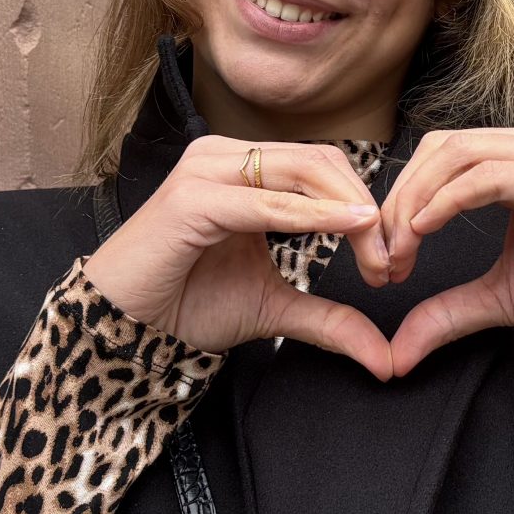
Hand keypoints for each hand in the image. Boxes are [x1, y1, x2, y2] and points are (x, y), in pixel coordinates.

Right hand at [82, 135, 395, 379]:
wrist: (124, 327)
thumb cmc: (186, 305)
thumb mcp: (274, 309)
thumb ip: (329, 321)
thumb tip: (384, 356)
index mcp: (243, 169)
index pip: (323, 167)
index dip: (365, 206)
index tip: (389, 261)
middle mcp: (224, 157)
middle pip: (320, 161)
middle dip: (365, 208)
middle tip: (388, 260)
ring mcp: (205, 170)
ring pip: (300, 170)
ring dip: (346, 211)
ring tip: (373, 254)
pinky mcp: (191, 198)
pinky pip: (265, 201)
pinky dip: (312, 216)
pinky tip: (346, 229)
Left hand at [374, 122, 513, 375]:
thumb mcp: (503, 299)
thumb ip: (449, 310)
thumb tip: (398, 351)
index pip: (446, 153)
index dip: (405, 197)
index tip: (384, 256)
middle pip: (444, 146)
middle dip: (401, 198)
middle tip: (383, 256)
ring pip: (460, 154)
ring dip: (416, 203)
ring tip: (399, 252)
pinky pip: (489, 175)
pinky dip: (446, 201)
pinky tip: (425, 232)